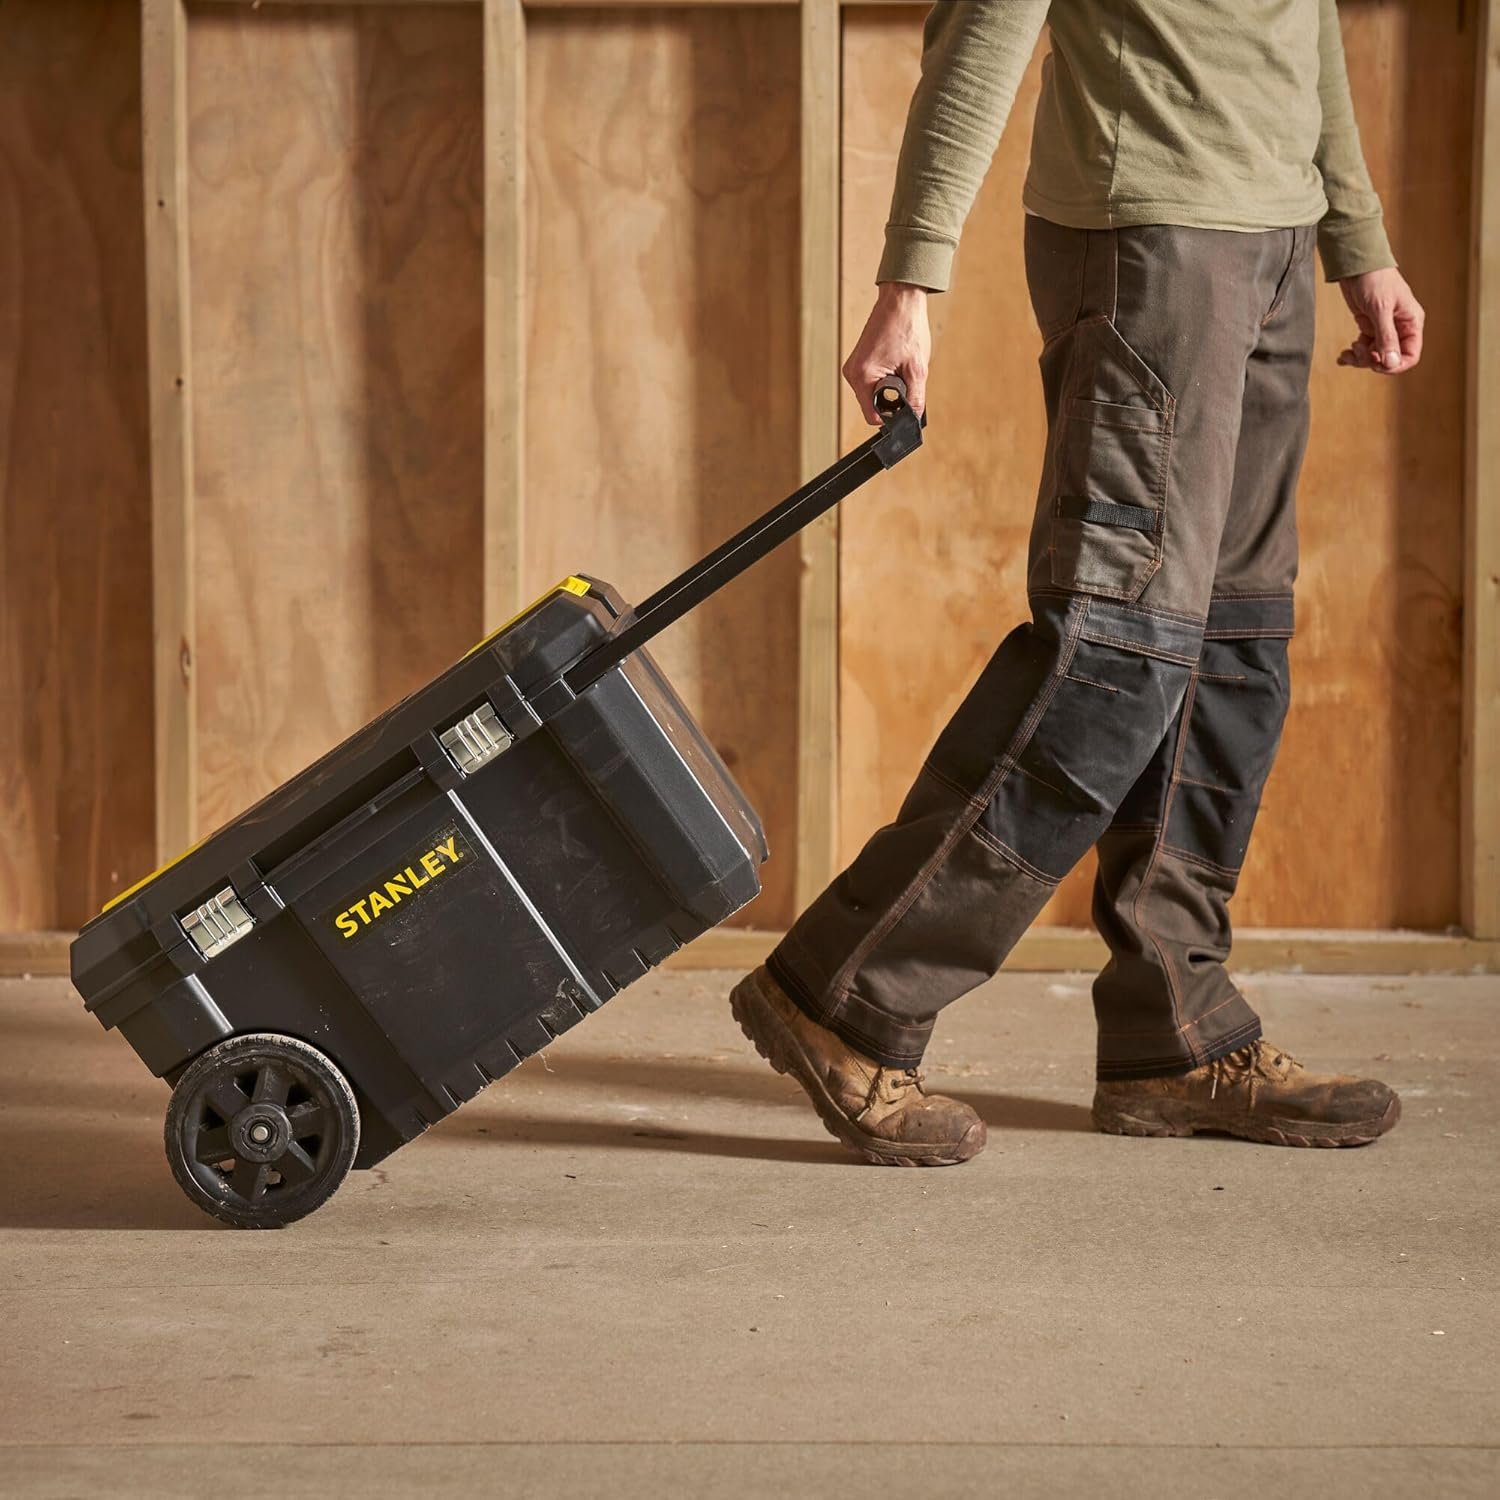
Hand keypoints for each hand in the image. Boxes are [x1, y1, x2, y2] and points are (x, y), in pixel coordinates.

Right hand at [843, 282, 931, 423]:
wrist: (900, 300)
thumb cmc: (907, 327)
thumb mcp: (917, 369)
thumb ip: (916, 398)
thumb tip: (913, 417)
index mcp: (862, 376)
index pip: (872, 415)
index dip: (891, 416)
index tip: (905, 406)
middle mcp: (852, 373)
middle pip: (871, 405)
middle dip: (891, 399)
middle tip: (906, 378)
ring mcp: (853, 367)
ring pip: (872, 394)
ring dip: (888, 388)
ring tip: (900, 367)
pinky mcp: (858, 362)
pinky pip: (871, 382)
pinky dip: (884, 379)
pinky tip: (894, 364)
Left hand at [1336, 267, 1424, 374]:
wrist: (1357, 265)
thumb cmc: (1374, 280)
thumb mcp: (1380, 309)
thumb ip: (1386, 337)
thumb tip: (1391, 363)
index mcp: (1411, 322)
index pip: (1410, 355)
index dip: (1394, 366)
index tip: (1376, 364)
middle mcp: (1400, 327)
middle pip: (1390, 359)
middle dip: (1371, 360)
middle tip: (1357, 350)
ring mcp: (1384, 328)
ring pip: (1375, 356)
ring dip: (1360, 359)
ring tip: (1348, 351)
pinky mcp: (1369, 326)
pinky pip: (1364, 348)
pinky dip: (1353, 354)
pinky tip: (1342, 356)